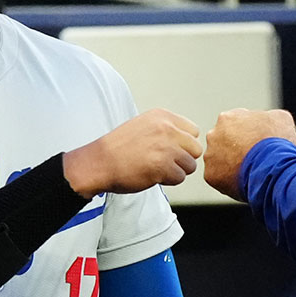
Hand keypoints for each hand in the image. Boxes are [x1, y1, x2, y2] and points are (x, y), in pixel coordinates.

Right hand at [63, 108, 201, 198]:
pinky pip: (180, 178)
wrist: (99, 162)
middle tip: (164, 162)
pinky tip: (152, 175)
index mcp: (162, 116)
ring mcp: (166, 147)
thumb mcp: (143, 125)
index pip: (193, 131)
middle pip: (195, 149)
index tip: (168, 149)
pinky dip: (168, 181)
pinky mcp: (163, 166)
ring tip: (157, 168)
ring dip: (176, 171)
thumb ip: (166, 129)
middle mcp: (166, 128)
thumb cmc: (119, 147)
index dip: (183, 143)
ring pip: (190, 165)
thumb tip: (188, 141)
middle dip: (183, 158)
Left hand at [203, 108, 295, 200]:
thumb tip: (269, 120)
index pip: (235, 125)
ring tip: (249, 171)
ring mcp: (210, 155)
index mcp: (227, 118)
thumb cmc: (278, 142)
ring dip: (230, 164)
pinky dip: (229, 180)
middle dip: (235, 148)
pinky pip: (219, 178)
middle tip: (252, 158)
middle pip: (223, 142)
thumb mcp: (281, 119)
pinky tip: (244, 181)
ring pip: (219, 160)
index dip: (247, 134)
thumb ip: (269, 116)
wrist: (274, 167)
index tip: (256, 142)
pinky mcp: (211, 175)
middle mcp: (213, 135)